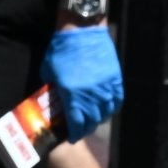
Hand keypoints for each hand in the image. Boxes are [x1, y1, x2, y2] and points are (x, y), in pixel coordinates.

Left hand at [46, 21, 123, 140]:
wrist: (82, 30)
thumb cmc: (61, 50)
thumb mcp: (49, 72)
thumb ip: (52, 89)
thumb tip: (53, 100)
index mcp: (72, 95)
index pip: (76, 123)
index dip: (75, 134)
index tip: (72, 137)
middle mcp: (91, 94)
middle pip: (92, 120)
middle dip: (86, 128)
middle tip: (82, 129)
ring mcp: (105, 86)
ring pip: (106, 112)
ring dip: (100, 119)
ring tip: (94, 120)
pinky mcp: (115, 77)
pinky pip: (118, 99)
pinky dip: (113, 107)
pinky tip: (108, 109)